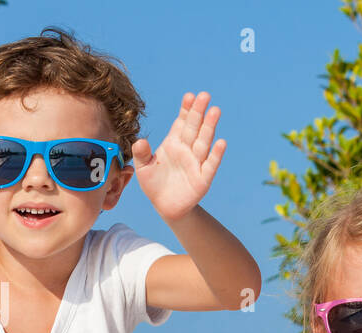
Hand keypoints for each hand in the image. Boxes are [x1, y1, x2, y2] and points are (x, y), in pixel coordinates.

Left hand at [132, 91, 225, 221]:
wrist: (165, 207)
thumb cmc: (154, 184)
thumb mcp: (143, 168)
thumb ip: (141, 154)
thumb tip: (140, 141)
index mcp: (173, 143)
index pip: (181, 123)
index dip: (186, 110)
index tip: (189, 96)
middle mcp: (187, 150)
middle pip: (194, 128)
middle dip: (199, 112)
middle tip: (205, 96)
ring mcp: (196, 163)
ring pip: (204, 142)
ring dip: (209, 127)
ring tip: (215, 111)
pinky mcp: (203, 179)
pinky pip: (210, 165)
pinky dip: (216, 154)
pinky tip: (220, 142)